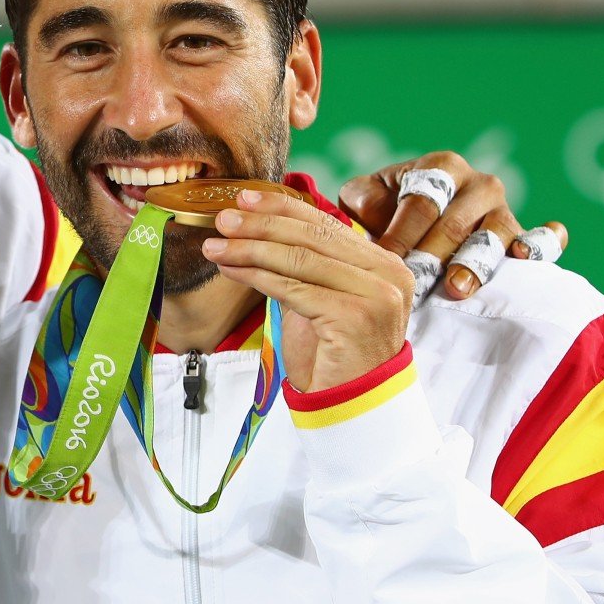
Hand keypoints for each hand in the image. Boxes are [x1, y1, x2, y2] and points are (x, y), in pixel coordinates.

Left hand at [201, 190, 412, 392]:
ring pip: (299, 260)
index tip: (244, 198)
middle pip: (312, 237)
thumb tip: (257, 226)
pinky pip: (293, 288)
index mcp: (383, 263)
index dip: (282, 207)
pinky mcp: (354, 317)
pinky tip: (232, 270)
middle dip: (261, 224)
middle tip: (223, 219)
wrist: (351, 405)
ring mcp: (376, 295)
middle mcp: (388, 275)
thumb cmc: (332, 353)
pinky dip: (256, 275)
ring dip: (250, 249)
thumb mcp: (321, 297)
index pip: (326, 224)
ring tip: (216, 246)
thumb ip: (306, 264)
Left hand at [336, 151, 569, 299]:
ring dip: (474, 262)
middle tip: (415, 282)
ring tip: (455, 287)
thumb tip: (362, 211)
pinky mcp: (524, 237)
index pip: (422, 202)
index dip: (402, 232)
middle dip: (432, 255)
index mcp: (440, 167)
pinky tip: (523, 257)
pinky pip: (543, 240)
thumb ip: (359, 198)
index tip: (386, 260)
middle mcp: (478, 183)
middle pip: (456, 223)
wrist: (416, 227)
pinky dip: (542, 245)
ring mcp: (504, 210)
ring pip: (494, 235)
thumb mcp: (365, 197)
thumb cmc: (386, 212)